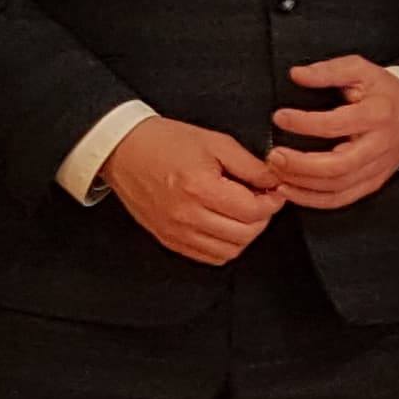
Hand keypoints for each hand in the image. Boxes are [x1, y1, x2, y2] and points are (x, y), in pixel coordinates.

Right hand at [101, 115, 277, 265]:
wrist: (124, 150)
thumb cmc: (165, 142)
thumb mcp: (214, 142)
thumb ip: (249, 164)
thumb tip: (273, 181)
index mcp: (200, 188)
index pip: (252, 211)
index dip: (272, 202)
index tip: (274, 192)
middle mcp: (187, 215)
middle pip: (244, 234)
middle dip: (262, 218)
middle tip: (261, 200)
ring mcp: (176, 231)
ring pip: (229, 251)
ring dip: (244, 234)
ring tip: (243, 213)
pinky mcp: (168, 240)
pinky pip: (208, 256)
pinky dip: (223, 245)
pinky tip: (224, 225)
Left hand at [264, 56, 398, 212]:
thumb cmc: (385, 92)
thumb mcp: (361, 70)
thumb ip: (328, 71)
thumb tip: (297, 75)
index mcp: (376, 115)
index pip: (335, 125)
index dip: (304, 124)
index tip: (279, 117)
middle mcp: (378, 147)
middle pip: (336, 167)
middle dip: (299, 165)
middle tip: (273, 156)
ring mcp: (376, 169)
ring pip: (336, 188)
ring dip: (301, 184)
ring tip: (276, 173)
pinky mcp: (372, 183)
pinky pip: (340, 199)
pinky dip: (312, 200)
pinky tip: (291, 190)